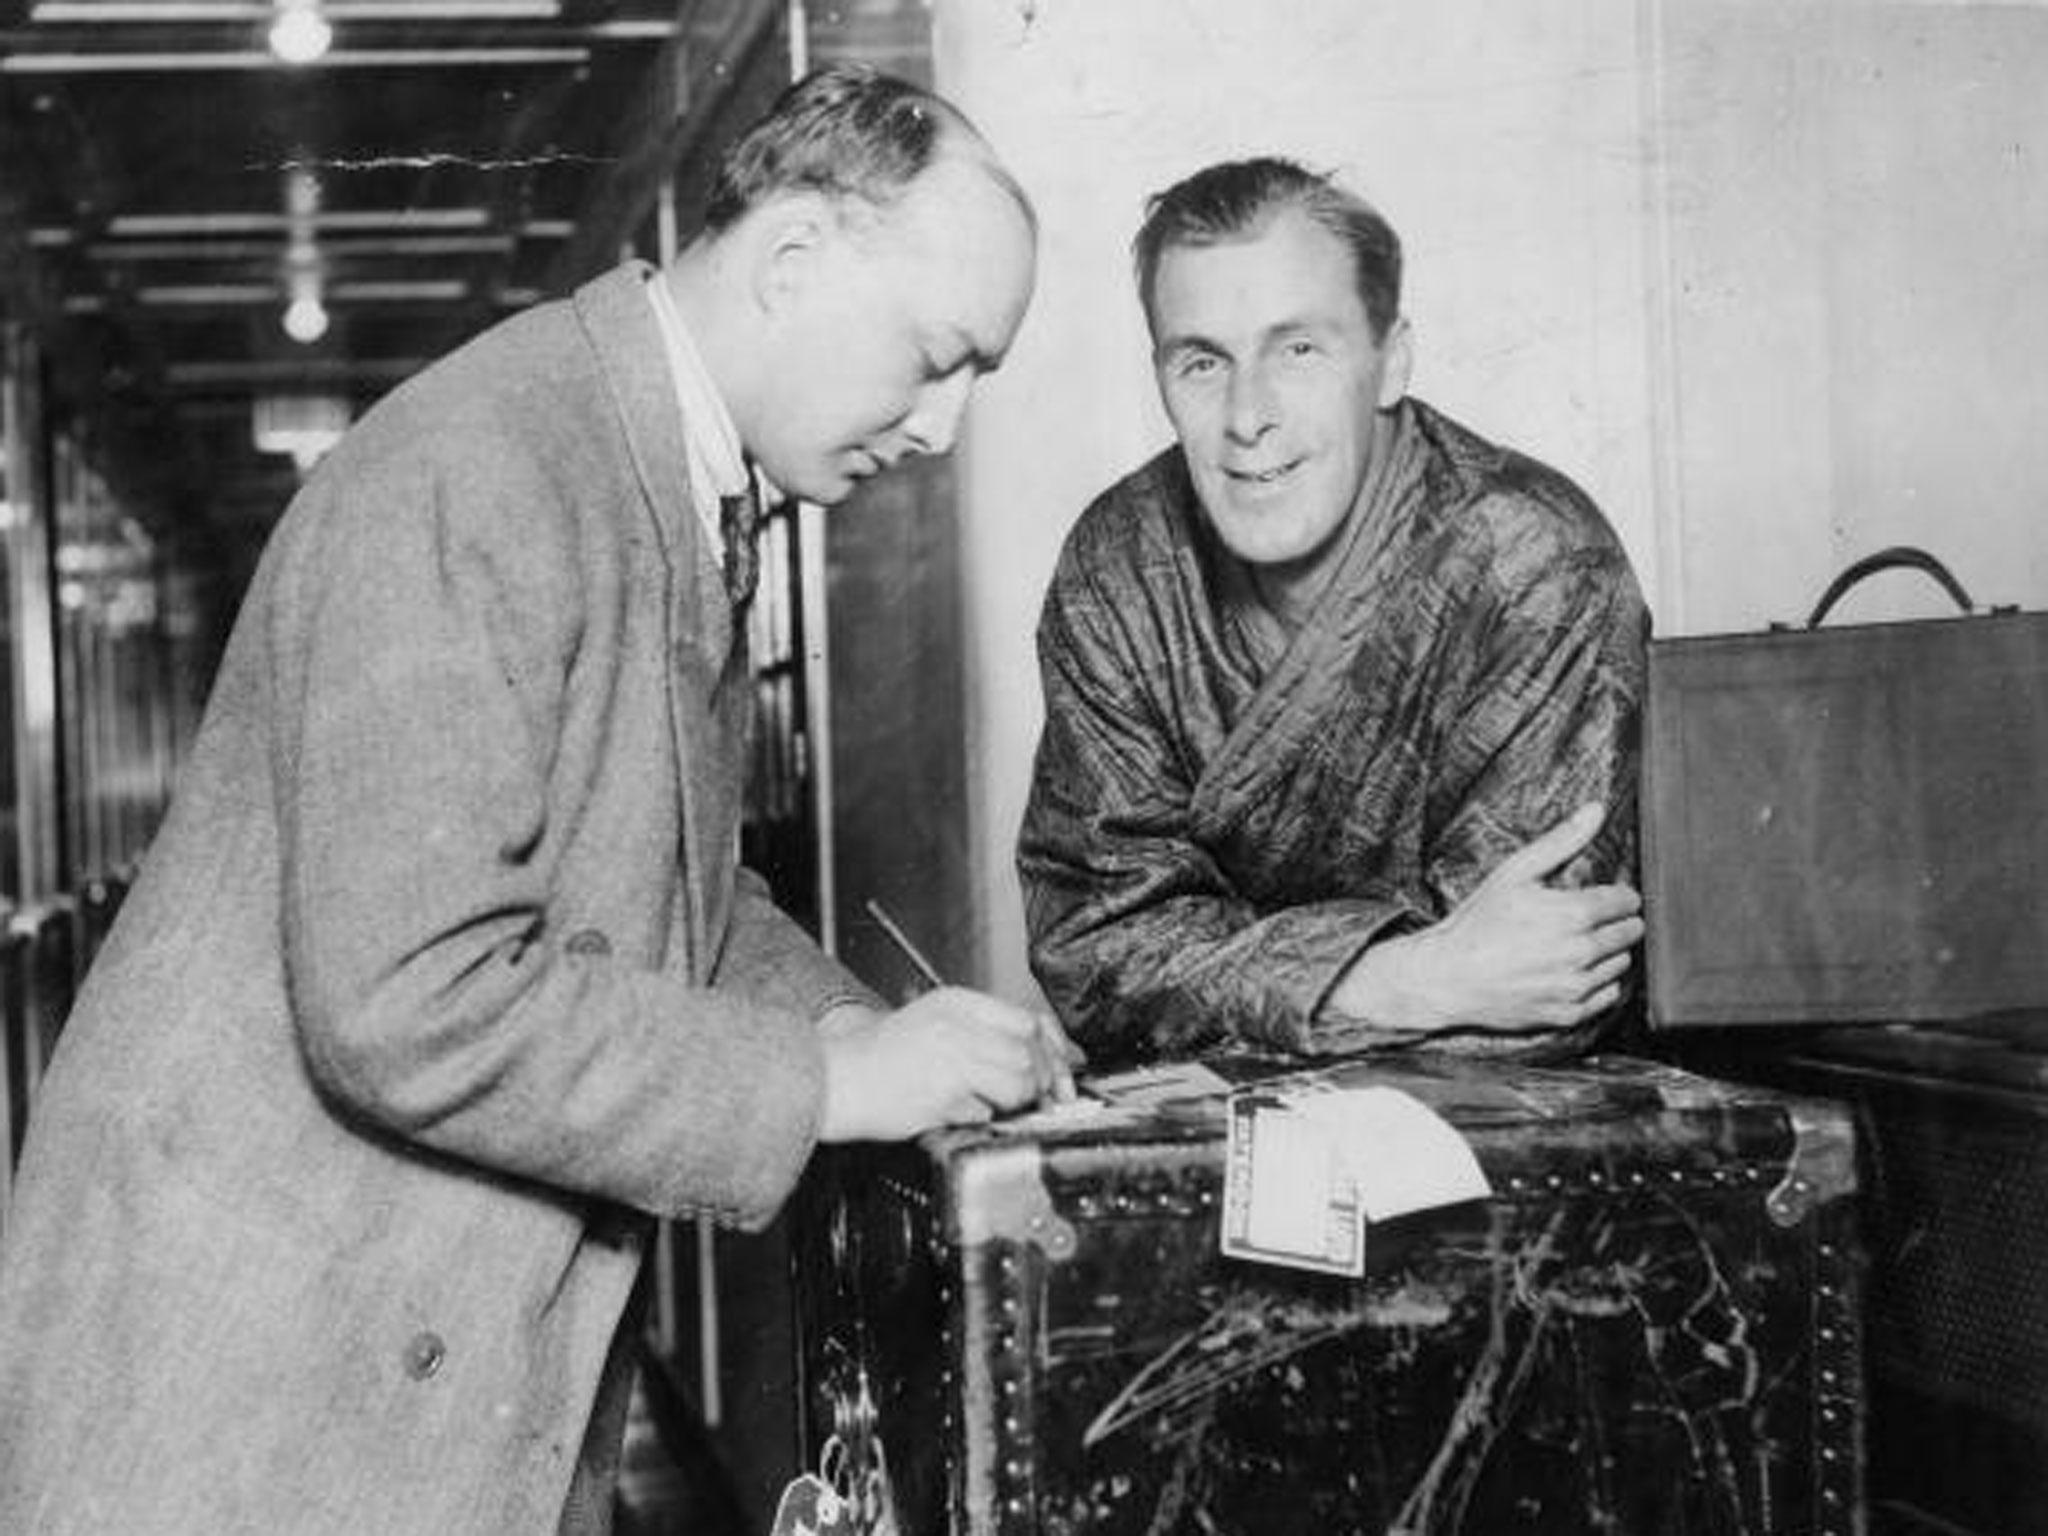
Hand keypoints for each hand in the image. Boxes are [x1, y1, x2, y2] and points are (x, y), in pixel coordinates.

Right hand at [816, 989, 1084, 1141]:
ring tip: (991, 1105)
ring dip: (1016, 1101)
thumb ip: (982, 1036)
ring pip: (1019, 1081)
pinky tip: (959, 1112)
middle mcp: (958, 1024)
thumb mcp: (934, 1026)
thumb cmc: (880, 1060)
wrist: (834, 1079)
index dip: (1055, 1048)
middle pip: (1031, 1051)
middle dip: (1045, 1080)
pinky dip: (982, 1117)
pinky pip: (986, 1110)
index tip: (1064, 1070)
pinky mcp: (944, 1089)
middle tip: (1041, 1098)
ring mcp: (952, 1055)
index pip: (1029, 1020)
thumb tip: (1039, 1059)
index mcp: (957, 1003)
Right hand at [1327, 804, 1642, 1032]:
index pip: (1628, 901)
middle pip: (1631, 932)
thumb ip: (1562, 840)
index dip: (1614, 895)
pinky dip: (1596, 982)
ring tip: (1573, 944)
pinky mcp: (1569, 1014)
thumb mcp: (1515, 872)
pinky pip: (1608, 995)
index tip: (1598, 896)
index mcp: (1573, 915)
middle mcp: (1581, 953)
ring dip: (1607, 952)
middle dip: (1614, 922)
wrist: (1446, 977)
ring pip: (1622, 963)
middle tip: (1583, 919)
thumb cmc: (1477, 923)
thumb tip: (1596, 810)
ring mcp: (1576, 987)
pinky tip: (1569, 970)